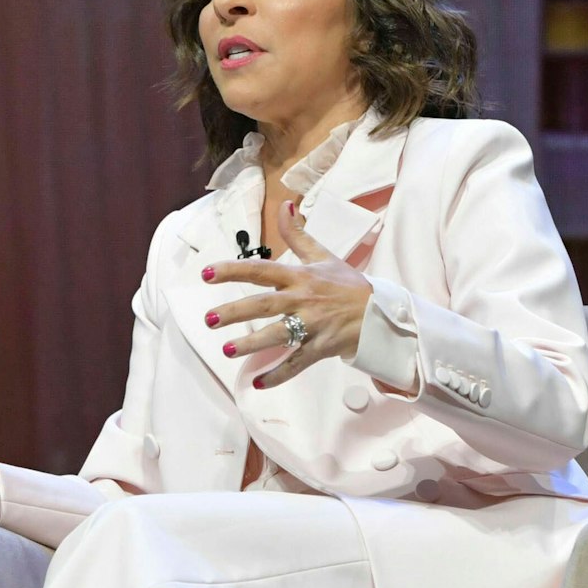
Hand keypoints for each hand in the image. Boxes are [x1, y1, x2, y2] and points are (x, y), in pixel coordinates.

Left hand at [202, 199, 372, 388]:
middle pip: (264, 305)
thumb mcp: (323, 256)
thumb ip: (298, 234)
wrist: (382, 313)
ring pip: (278, 336)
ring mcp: (313, 325)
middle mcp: (304, 300)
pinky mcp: (321, 347)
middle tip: (209, 319)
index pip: (261, 271)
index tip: (206, 274)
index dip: (233, 271)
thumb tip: (286, 204)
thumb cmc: (348, 285)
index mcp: (301, 277)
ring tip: (226, 350)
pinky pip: (297, 363)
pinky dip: (279, 375)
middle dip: (235, 312)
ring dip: (251, 344)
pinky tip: (257, 383)